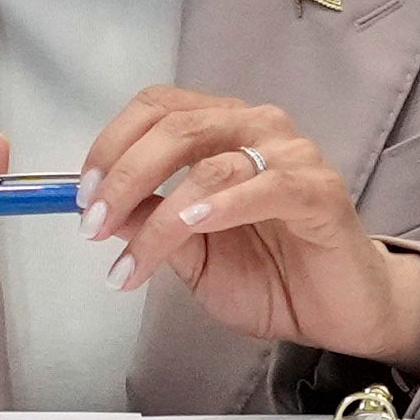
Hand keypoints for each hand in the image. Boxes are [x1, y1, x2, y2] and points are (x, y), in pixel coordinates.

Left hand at [74, 91, 419, 373]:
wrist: (337, 312)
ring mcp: (293, 156)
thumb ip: (149, 222)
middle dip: (124, 176)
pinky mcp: (320, 192)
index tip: (83, 195)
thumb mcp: (190, 253)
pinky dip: (220, 206)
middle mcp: (257, 128)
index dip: (111, 145)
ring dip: (160, 215)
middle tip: (93, 225)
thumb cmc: (269, 274)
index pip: (158, 107)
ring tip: (132, 261)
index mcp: (221, 130)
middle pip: (177, 127)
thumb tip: (98, 206)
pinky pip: (265, 187)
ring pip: (212, 163)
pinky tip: (192, 227)